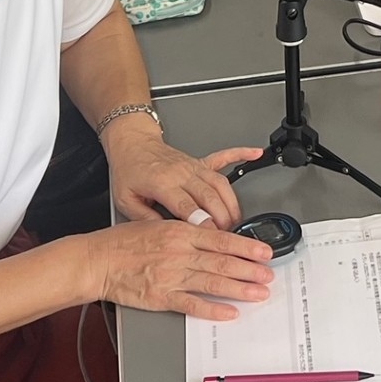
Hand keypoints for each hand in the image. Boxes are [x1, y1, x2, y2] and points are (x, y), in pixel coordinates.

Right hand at [91, 218, 276, 320]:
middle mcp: (179, 252)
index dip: (247, 246)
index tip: (264, 251)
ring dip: (240, 288)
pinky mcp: (162, 297)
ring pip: (213, 282)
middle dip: (250, 269)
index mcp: (180, 232)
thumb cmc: (123, 242)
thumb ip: (186, 230)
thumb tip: (213, 234)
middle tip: (269, 274)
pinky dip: (212, 309)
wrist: (98, 260)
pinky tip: (229, 312)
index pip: (222, 239)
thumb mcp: (158, 224)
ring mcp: (171, 276)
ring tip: (259, 292)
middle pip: (223, 261)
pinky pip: (192, 304)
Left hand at [104, 120, 261, 229]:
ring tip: (238, 222)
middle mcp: (182, 173)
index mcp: (162, 183)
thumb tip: (163, 236)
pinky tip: (255, 153)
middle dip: (222, 218)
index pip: (186, 205)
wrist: (132, 143)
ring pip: (220, 183)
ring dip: (232, 203)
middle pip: (209, 196)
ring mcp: (193, 166)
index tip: (213, 235)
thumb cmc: (128, 170)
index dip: (201, 221)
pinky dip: (241, 153)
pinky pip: (224, 156)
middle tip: (229, 238)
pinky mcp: (200, 161)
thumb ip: (144, 219)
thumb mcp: (125, 200)